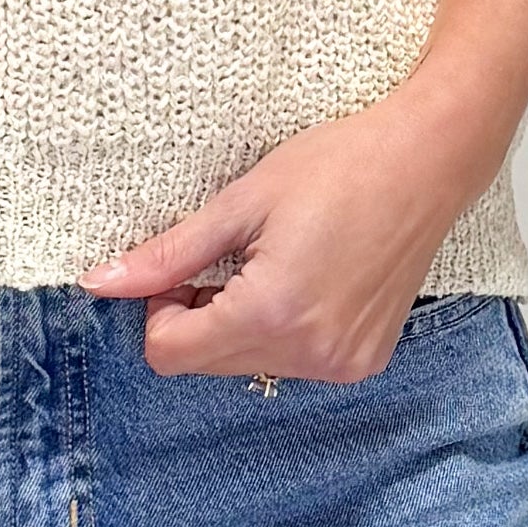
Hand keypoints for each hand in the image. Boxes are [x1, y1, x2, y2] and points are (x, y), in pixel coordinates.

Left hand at [88, 85, 487, 380]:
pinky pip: (294, 363)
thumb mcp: (241, 202)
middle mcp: (309, 352)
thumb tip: (100, 284)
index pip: (169, 354)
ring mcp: (342, 363)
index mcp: (271, 312)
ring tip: (276, 265)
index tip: (186, 267)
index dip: (161, 309)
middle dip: (200, 318)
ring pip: (249, 366)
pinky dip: (283, 331)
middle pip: (206, 365)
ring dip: (242, 325)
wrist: (427, 161)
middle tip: (230, 258)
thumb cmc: (339, 166)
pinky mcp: (364, 361)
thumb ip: (169, 254)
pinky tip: (309, 282)